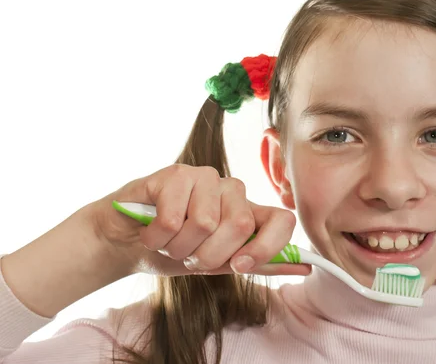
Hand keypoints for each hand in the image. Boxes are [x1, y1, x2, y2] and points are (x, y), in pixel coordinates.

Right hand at [93, 164, 310, 277]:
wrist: (126, 241)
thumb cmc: (174, 249)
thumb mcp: (218, 265)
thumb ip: (259, 263)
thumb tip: (305, 267)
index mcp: (248, 212)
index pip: (282, 220)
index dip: (266, 248)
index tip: (238, 266)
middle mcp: (232, 190)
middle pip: (240, 226)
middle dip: (206, 255)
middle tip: (188, 253)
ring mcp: (205, 178)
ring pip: (205, 223)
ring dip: (178, 247)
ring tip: (168, 240)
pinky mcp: (176, 173)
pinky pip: (173, 217)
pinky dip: (157, 237)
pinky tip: (152, 230)